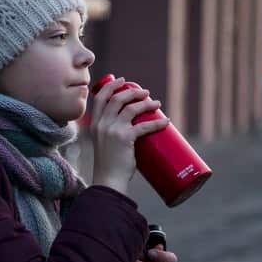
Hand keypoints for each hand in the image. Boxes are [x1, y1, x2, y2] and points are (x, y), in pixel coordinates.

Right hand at [90, 77, 169, 193]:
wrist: (108, 181)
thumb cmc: (108, 166)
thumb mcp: (104, 145)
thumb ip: (113, 135)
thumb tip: (134, 130)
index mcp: (95, 124)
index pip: (100, 98)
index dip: (111, 86)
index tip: (122, 80)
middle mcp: (102, 124)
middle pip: (117, 98)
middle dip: (132, 92)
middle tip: (145, 92)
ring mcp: (112, 130)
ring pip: (131, 108)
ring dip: (146, 103)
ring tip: (157, 103)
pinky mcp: (125, 138)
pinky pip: (144, 126)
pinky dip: (157, 123)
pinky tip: (166, 121)